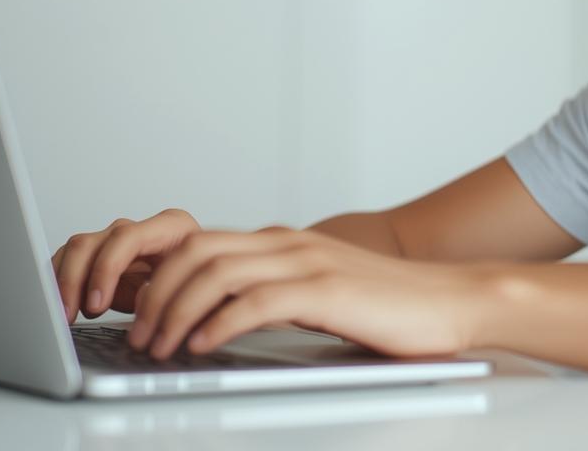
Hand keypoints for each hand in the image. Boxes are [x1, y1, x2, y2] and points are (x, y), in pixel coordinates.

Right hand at [51, 208, 201, 322]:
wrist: (207, 292)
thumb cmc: (208, 288)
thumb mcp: (196, 293)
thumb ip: (171, 293)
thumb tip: (145, 301)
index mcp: (172, 228)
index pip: (126, 238)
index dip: (106, 270)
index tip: (97, 304)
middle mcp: (143, 230)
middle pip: (93, 242)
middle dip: (75, 280)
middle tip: (70, 314)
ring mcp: (121, 243)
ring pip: (77, 251)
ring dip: (64, 283)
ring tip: (66, 315)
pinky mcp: (106, 259)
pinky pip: (72, 262)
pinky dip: (62, 283)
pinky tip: (66, 307)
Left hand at [125, 226, 492, 360]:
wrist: (451, 301)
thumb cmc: (388, 306)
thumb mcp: (317, 292)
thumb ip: (275, 293)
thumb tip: (221, 318)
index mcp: (282, 242)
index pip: (196, 241)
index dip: (157, 274)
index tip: (137, 311)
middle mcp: (288, 243)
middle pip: (194, 251)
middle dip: (154, 294)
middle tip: (138, 334)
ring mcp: (307, 262)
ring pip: (216, 271)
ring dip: (176, 311)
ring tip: (161, 347)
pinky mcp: (326, 290)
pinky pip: (256, 300)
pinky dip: (219, 324)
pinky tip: (204, 346)